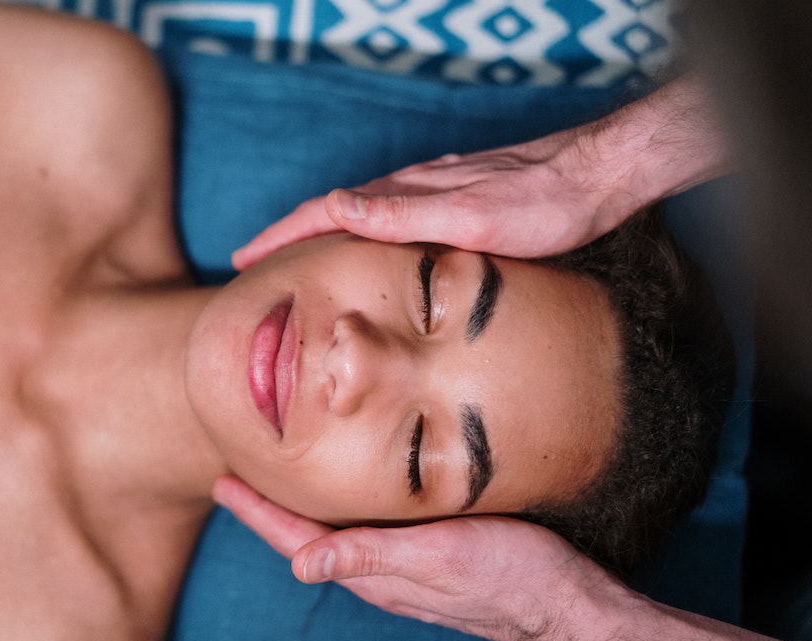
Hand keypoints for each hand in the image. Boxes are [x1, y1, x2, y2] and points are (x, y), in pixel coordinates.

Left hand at [212, 475, 614, 640]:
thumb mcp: (438, 558)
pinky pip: (371, 530)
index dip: (257, 512)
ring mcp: (406, 567)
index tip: (222, 482)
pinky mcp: (433, 556)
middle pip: (309, 536)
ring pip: (339, 533)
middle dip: (270, 508)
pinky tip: (354, 492)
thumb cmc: (510, 577)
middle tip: (236, 474)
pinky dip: (346, 508)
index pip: (297, 539)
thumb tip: (300, 567)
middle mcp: (382, 571)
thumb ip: (372, 556)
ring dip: (304, 508)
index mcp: (374, 572)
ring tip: (279, 480)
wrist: (570, 605)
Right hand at [232, 130, 628, 269]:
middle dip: (286, 237)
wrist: (596, 178)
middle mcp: (410, 190)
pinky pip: (387, 219)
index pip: (322, 214)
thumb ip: (400, 213)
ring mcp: (430, 194)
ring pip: (357, 216)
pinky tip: (366, 248)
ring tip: (294, 260)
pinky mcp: (451, 202)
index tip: (242, 260)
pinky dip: (358, 234)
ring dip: (319, 236)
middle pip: (330, 213)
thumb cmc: (540, 204)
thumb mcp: (469, 217)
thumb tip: (331, 208)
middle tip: (252, 264)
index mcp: (403, 196)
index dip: (278, 238)